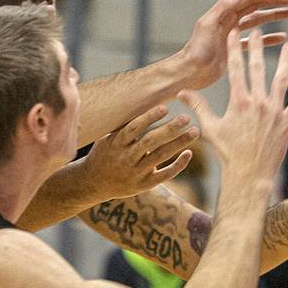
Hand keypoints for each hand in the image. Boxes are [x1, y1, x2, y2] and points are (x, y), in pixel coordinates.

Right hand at [73, 105, 198, 201]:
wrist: (92, 183)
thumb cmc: (103, 154)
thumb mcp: (106, 138)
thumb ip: (123, 126)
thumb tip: (141, 102)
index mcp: (115, 143)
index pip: (134, 128)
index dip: (149, 117)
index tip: (165, 107)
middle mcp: (126, 158)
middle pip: (150, 141)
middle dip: (169, 129)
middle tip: (186, 118)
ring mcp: (135, 173)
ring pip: (160, 156)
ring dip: (179, 143)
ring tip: (195, 131)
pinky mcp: (144, 185)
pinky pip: (164, 175)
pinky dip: (178, 165)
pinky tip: (188, 153)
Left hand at [172, 0, 287, 91]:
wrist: (190, 71)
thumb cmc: (197, 50)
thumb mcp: (208, 25)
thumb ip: (222, 9)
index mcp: (224, 12)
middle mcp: (229, 19)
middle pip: (256, 5)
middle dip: (275, 2)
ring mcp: (232, 33)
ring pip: (258, 20)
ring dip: (274, 15)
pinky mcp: (234, 48)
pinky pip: (255, 40)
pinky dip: (269, 37)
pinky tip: (282, 37)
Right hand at [182, 31, 287, 185]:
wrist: (250, 174)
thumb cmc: (228, 152)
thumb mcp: (210, 128)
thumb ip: (198, 107)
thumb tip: (181, 92)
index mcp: (238, 102)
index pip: (235, 68)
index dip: (234, 49)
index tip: (234, 34)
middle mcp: (258, 103)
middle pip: (258, 68)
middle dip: (258, 47)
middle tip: (259, 31)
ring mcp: (275, 111)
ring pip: (281, 80)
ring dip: (286, 61)